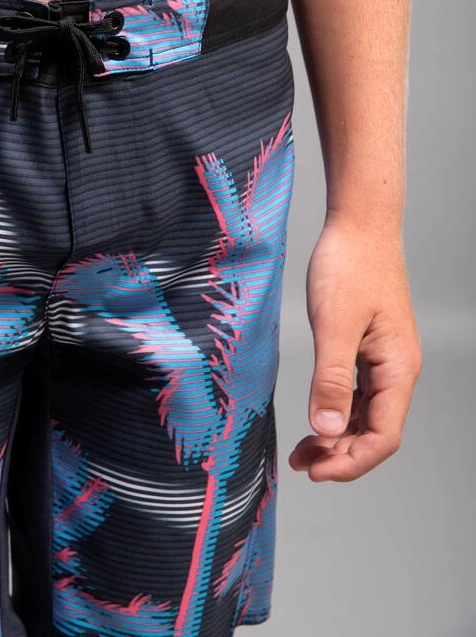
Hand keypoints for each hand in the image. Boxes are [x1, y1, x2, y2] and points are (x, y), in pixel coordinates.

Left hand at [289, 215, 421, 481]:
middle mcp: (396, 369)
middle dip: (341, 456)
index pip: (383, 436)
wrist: (359, 226)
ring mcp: (383, 359)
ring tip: (303, 451)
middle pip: (376, 431)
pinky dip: (337, 411)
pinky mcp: (368, 347)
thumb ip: (332, 378)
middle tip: (300, 464)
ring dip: (338, 438)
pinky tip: (317, 418)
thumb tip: (328, 431)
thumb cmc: (349, 266)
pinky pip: (357, 394)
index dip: (351, 462)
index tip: (314, 472)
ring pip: (366, 415)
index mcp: (397, 368)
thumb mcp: (334, 324)